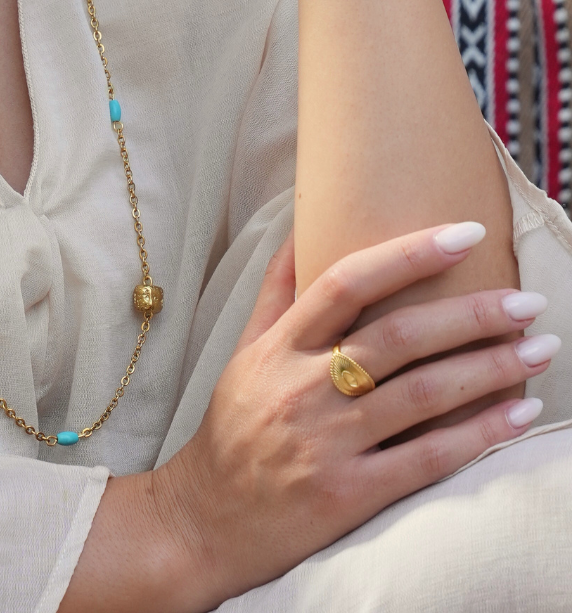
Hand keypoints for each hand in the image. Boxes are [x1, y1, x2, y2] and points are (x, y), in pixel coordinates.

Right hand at [62, 225, 556, 612]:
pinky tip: (519, 413)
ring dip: (490, 368)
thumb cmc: (233, 426)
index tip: (462, 234)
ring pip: (422, 395)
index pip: (346, 284)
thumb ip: (277, 291)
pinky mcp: (349, 494)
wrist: (207, 517)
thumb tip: (301, 228)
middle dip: (471, 315)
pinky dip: (480, 434)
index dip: (407, 254)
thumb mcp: (244, 351)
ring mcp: (327, 442)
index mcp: (279, 347)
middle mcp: (302, 388)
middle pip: (398, 338)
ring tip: (540, 349)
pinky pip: (427, 459)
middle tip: (528, 302)